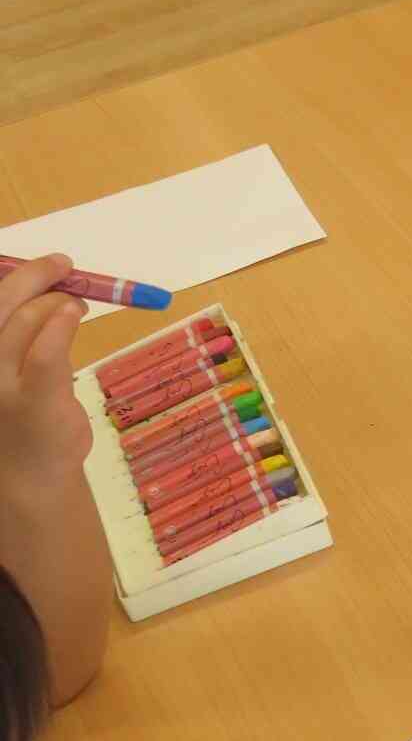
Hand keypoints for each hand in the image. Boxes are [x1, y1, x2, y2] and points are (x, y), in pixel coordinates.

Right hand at [0, 253, 91, 482]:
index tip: (45, 265)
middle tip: (64, 266)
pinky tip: (73, 316)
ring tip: (75, 305)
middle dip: (34, 276)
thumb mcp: (7, 371)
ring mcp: (1, 384)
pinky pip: (45, 353)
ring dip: (57, 302)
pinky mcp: (34, 401)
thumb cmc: (18, 417)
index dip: (16, 275)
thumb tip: (43, 288)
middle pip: (2, 303)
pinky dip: (61, 326)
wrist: (27, 475)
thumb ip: (18, 336)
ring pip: (25, 321)